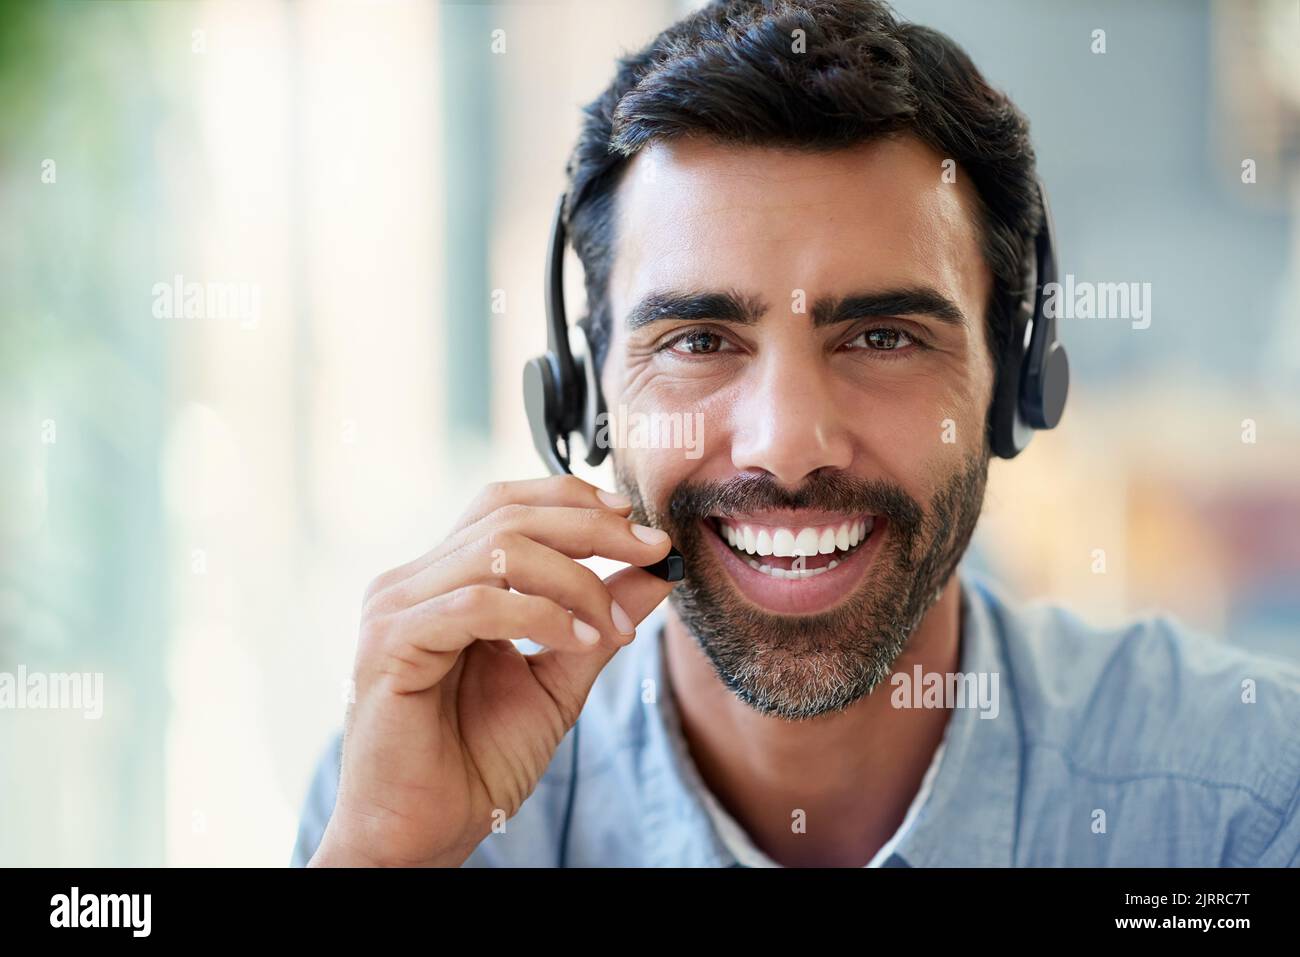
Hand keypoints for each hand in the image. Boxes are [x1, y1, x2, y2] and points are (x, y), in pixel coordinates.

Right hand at [309, 475, 676, 866]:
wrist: (424, 833)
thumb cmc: (477, 762)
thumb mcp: (560, 678)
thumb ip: (600, 619)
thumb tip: (656, 571)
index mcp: (445, 580)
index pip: (507, 505)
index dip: (574, 502)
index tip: (640, 527)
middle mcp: (413, 582)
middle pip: (509, 515)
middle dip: (593, 529)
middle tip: (652, 551)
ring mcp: (396, 608)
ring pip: (499, 549)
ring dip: (576, 582)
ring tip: (615, 627)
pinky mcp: (390, 643)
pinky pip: (477, 603)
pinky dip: (539, 615)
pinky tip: (579, 641)